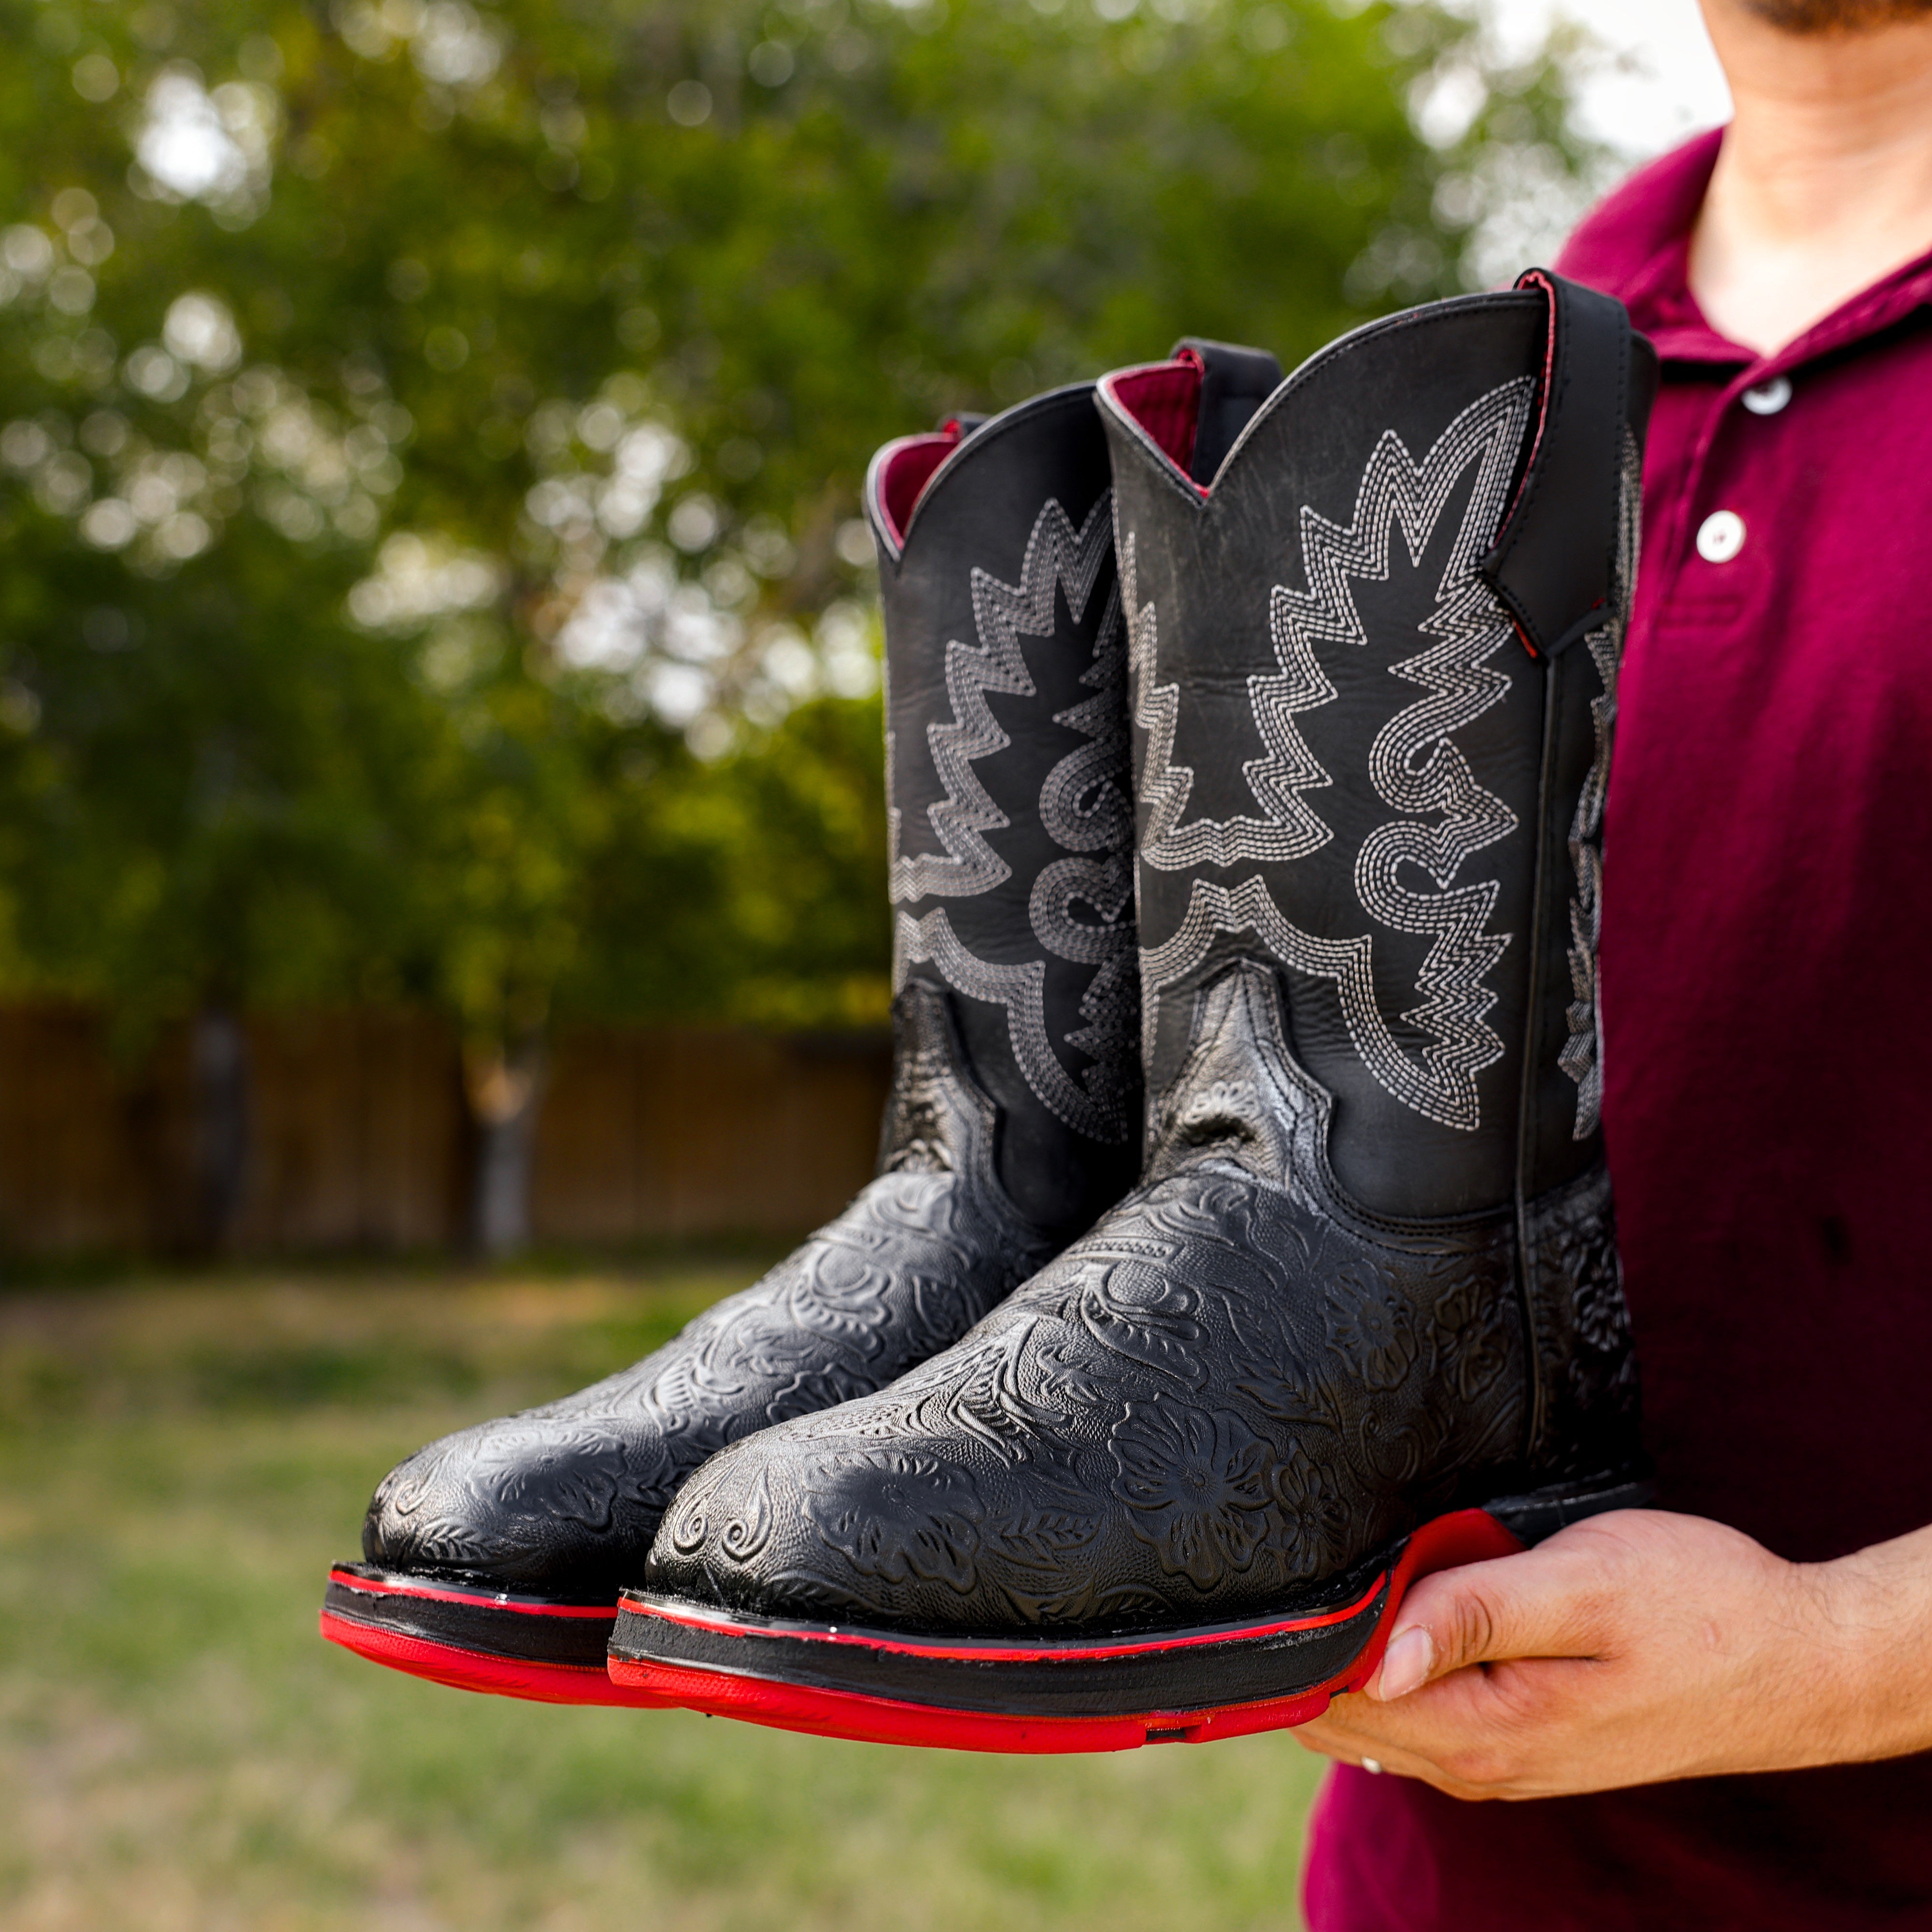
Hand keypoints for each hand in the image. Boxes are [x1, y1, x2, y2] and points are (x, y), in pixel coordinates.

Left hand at [1293, 1508, 1931, 1799]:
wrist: (1797, 1660)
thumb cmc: (1698, 1605)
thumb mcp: (1581, 1586)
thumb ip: (1472, 1617)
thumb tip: (1372, 1660)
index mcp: (1486, 1733)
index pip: (1336, 1701)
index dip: (1317, 1631)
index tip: (1332, 1567)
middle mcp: (1481, 1765)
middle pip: (1343, 1713)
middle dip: (1336, 1637)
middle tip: (1375, 1557)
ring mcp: (1500, 1760)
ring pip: (1379, 1713)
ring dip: (1372, 1645)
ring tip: (1411, 1570)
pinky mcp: (1521, 1740)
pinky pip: (1425, 1708)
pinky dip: (1408, 1657)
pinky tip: (1433, 1603)